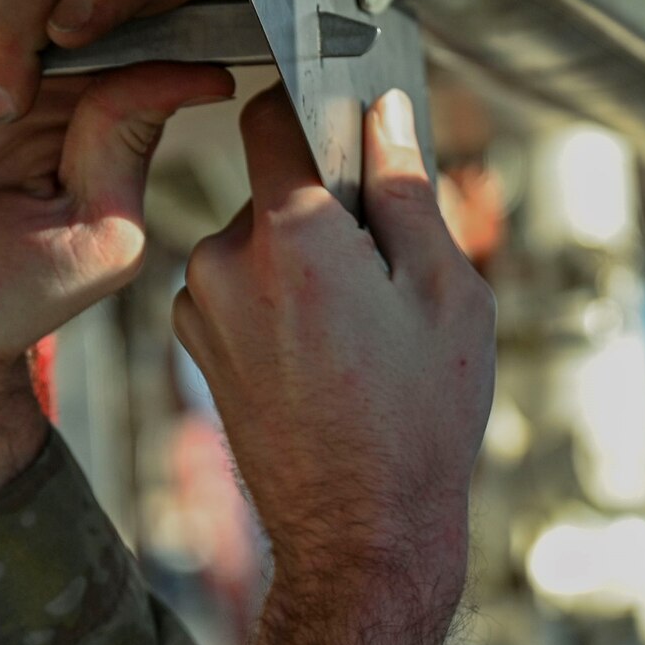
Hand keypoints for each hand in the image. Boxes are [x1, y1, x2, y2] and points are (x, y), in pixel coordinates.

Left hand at [174, 86, 494, 644]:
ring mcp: (202, 307)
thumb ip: (408, 192)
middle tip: (391, 272)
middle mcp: (226, 262)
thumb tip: (385, 113)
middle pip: (277, 189)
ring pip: (260, 241)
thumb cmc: (419, 418)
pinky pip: (242, 289)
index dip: (318, 112)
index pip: (275, 119)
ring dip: (306, 262)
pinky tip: (330, 357)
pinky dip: (282, 303)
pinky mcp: (197, 345)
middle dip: (331, 211)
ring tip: (364, 330)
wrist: (362, 533)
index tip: (354, 127)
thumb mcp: (447, 294)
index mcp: (293, 237)